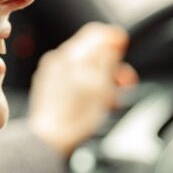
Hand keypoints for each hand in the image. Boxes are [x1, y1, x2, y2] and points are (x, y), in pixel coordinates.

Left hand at [27, 22, 138, 156]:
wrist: (50, 139)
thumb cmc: (76, 117)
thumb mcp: (102, 85)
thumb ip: (107, 57)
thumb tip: (114, 37)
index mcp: (72, 56)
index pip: (97, 33)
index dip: (115, 42)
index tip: (124, 54)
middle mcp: (58, 59)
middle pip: (91, 50)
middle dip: (110, 64)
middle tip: (123, 83)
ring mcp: (51, 72)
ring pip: (84, 65)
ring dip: (101, 77)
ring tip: (109, 98)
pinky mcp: (48, 85)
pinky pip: (72, 77)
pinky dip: (86, 84)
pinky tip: (92, 101)